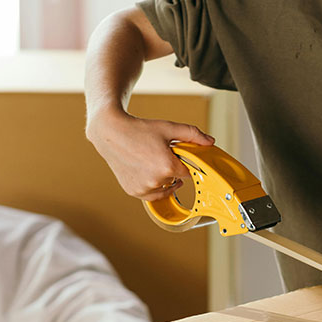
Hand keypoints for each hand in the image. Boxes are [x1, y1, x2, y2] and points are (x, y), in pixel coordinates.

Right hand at [86, 106, 213, 200]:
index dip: (184, 164)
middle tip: (160, 154)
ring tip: (151, 161)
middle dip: (172, 168)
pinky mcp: (133, 192)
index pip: (188, 172)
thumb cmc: (139, 130)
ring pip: (164, 188)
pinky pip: (151, 193)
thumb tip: (210, 142)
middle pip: (175, 179)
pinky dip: (151, 185)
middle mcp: (155, 181)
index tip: (178, 157)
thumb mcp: (169, 128)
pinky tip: (145, 170)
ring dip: (162, 179)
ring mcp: (143, 188)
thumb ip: (192, 135)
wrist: (111, 133)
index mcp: (167, 166)